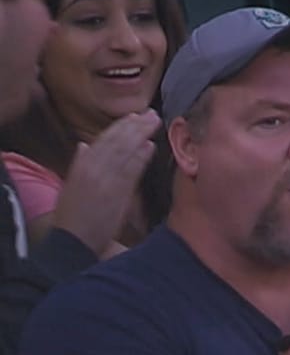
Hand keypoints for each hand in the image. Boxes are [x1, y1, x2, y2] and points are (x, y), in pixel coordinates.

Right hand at [51, 111, 158, 256]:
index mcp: (81, 165)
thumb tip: (84, 144)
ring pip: (125, 151)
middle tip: (152, 114)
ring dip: (141, 135)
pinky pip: (131, 171)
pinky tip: (151, 147)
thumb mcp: (70, 184)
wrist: (73, 240)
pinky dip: (140, 157)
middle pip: (118, 141)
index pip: (104, 140)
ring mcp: (106, 180)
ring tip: (154, 123)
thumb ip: (78, 163)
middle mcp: (93, 169)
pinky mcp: (117, 194)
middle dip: (136, 126)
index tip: (134, 116)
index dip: (121, 127)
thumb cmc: (71, 214)